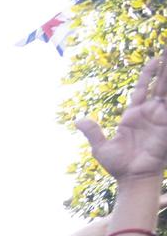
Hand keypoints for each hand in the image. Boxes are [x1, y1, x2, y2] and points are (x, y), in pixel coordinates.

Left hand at [77, 54, 166, 181]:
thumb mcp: (101, 147)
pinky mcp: (166, 123)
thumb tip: (77, 120)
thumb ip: (92, 131)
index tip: (156, 57)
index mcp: (134, 114)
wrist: (132, 177)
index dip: (149, 72)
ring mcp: (160, 116)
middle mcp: (150, 112)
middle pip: (161, 82)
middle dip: (166, 65)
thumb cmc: (118, 165)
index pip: (144, 87)